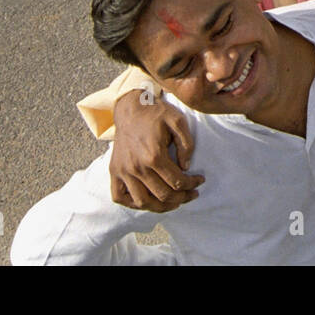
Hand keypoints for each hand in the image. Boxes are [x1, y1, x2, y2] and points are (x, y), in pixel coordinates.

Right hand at [109, 90, 204, 212]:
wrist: (130, 108)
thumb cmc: (156, 113)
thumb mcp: (178, 121)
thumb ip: (187, 144)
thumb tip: (186, 167)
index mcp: (154, 155)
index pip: (177, 182)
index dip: (192, 184)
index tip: (200, 181)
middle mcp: (136, 167)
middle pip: (162, 196)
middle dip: (182, 198)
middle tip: (191, 194)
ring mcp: (123, 171)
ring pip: (142, 202)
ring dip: (161, 207)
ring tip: (174, 202)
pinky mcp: (114, 171)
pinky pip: (120, 197)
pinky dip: (133, 204)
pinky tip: (148, 201)